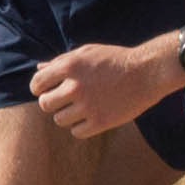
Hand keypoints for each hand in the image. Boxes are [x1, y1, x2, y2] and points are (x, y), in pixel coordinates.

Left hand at [31, 38, 170, 138]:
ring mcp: (87, 106)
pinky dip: (81, 127)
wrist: (147, 72)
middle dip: (52, 103)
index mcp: (69, 66)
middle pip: (45, 105)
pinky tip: (91, 117)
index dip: (39, 89)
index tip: (46, 90)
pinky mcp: (100, 122)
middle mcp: (75, 87)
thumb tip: (39, 67)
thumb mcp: (87, 53)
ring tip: (81, 107)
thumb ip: (61, 61)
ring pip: (60, 120)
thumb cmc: (115, 60)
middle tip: (64, 100)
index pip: (37, 84)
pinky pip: (76, 132)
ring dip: (67, 115)